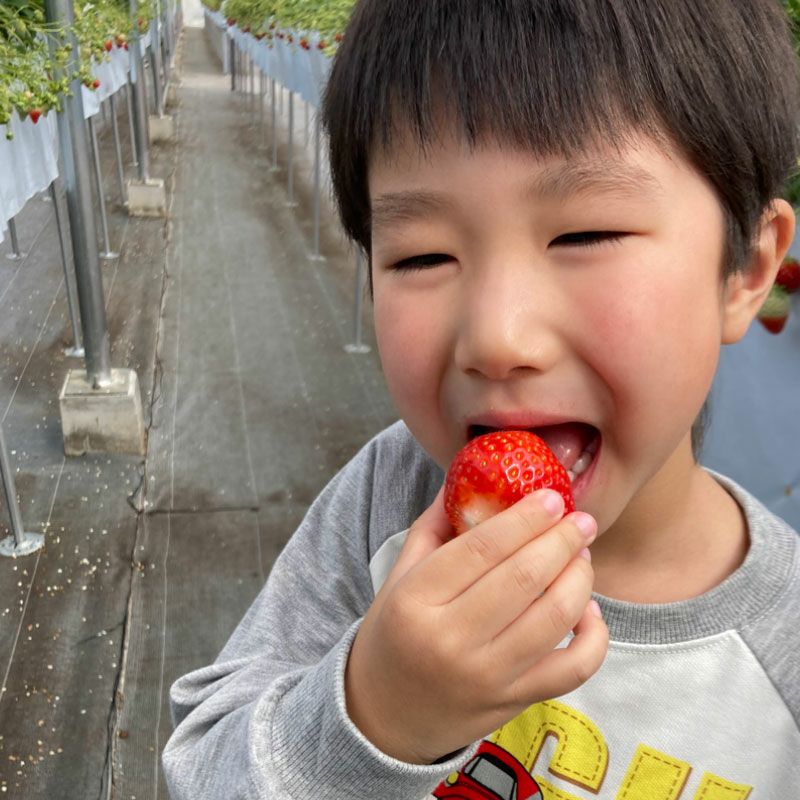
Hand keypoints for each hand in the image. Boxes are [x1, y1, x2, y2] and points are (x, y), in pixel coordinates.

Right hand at [344, 487, 607, 764]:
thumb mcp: (399, 576)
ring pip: (554, 618)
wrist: (384, 717)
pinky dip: (593, 637)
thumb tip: (471, 477)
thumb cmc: (392, 634)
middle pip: (524, 578)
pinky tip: (588, 610)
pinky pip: (573, 670)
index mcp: (417, 601)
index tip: (551, 497)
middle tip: (581, 519)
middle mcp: (451, 640)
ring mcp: (486, 676)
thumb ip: (435, 526)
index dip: (524, 518)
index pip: (482, 549)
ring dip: (580, 578)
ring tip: (582, 555)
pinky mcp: (514, 702)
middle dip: (562, 540)